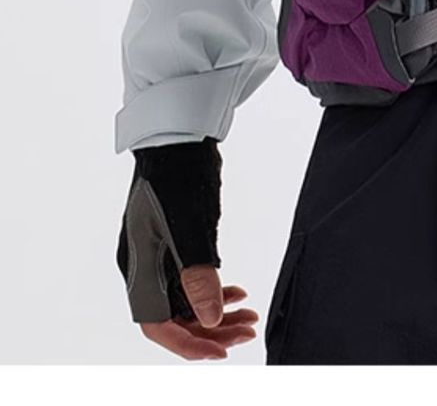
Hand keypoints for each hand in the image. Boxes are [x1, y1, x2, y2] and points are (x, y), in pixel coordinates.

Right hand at [117, 136, 256, 356]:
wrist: (179, 133)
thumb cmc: (180, 173)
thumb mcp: (191, 224)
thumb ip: (198, 272)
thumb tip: (209, 320)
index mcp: (139, 266)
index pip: (156, 324)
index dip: (187, 343)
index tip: (220, 351)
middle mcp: (144, 265)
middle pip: (174, 316)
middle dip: (210, 328)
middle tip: (247, 330)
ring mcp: (159, 254)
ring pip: (185, 300)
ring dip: (215, 311)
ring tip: (249, 312)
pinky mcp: (174, 242)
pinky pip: (190, 280)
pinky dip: (213, 290)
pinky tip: (237, 291)